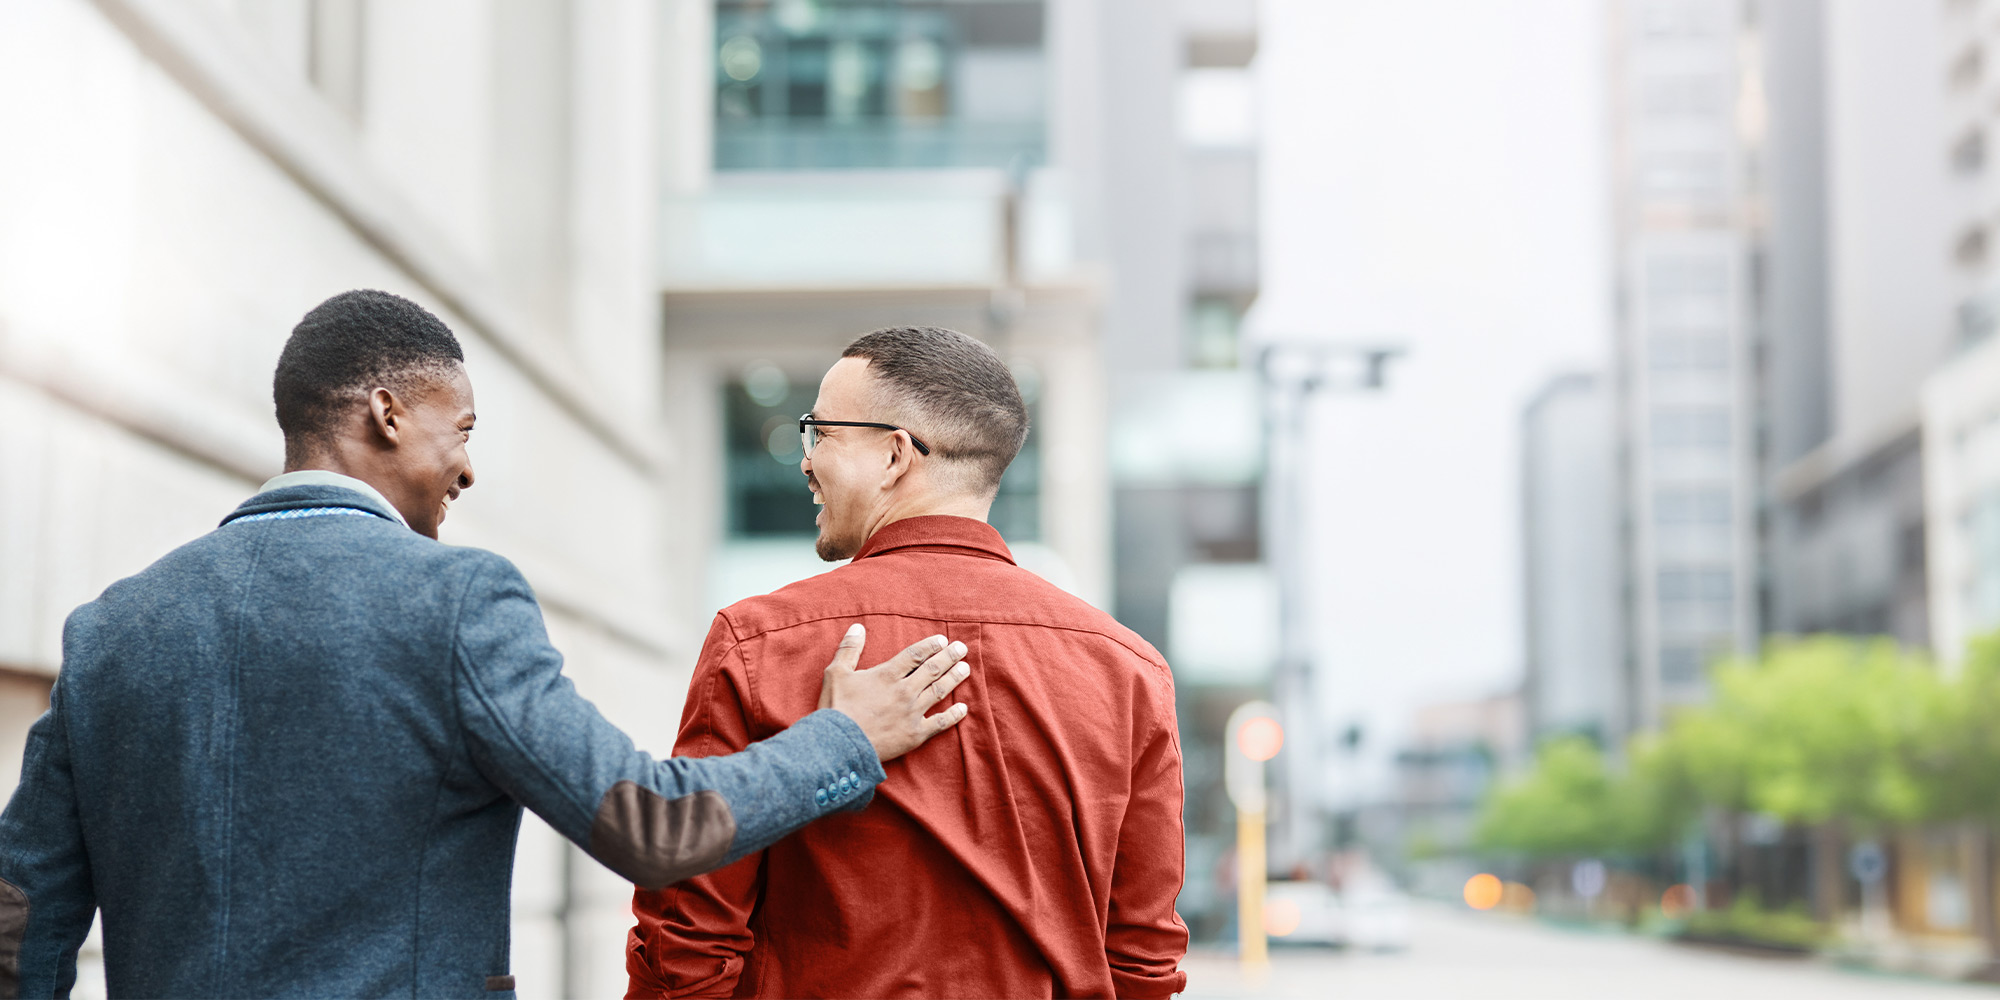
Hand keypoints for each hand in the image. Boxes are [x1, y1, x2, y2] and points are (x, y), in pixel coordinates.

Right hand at [816, 624, 970, 760]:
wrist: (839, 745)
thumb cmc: (836, 709)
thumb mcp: (836, 673)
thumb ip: (849, 649)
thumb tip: (858, 628)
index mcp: (887, 675)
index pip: (914, 655)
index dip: (930, 646)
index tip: (942, 640)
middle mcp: (904, 691)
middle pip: (932, 669)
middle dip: (949, 657)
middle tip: (961, 648)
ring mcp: (912, 713)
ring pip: (939, 691)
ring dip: (954, 678)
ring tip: (965, 668)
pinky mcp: (915, 734)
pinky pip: (940, 723)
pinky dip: (953, 715)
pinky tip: (963, 708)